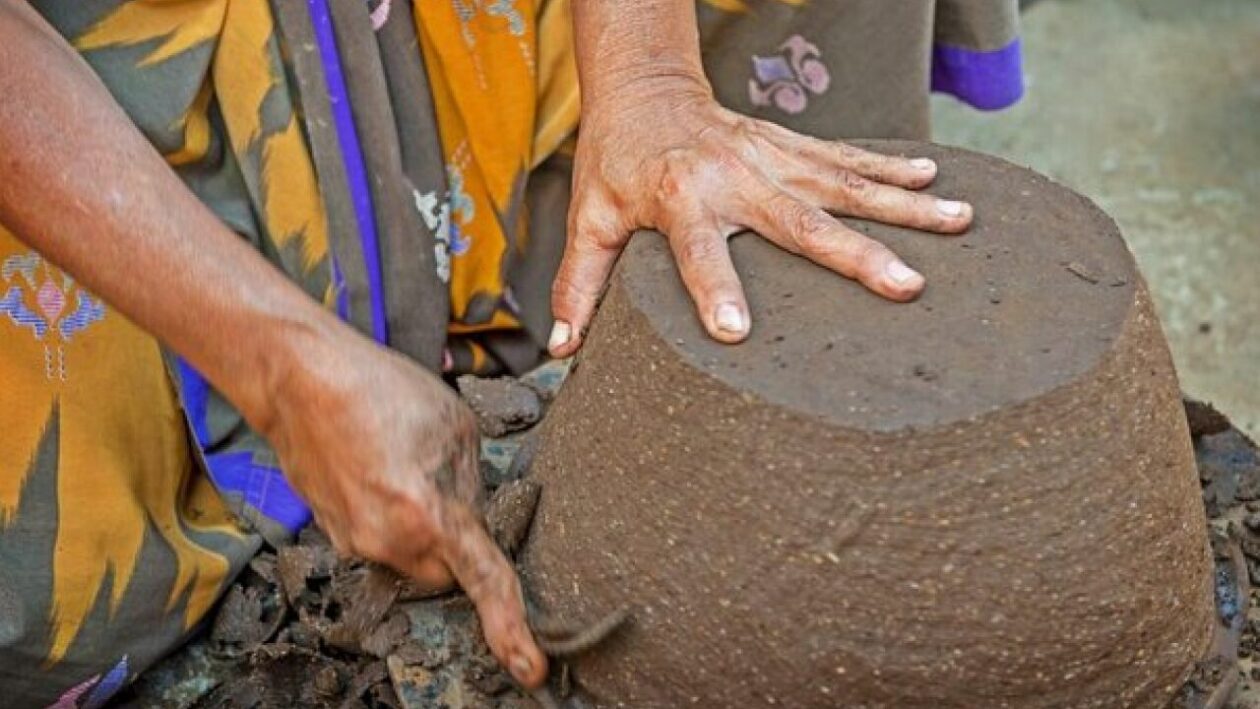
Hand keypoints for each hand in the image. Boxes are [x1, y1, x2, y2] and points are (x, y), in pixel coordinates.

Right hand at [261, 326, 546, 687]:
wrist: (300, 379)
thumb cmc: (379, 390)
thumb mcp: (457, 427)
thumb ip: (474, 486)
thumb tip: (475, 518)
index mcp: (427, 515)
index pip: (484, 582)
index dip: (511, 628)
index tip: (530, 669)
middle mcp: (387, 542)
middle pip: (445, 574)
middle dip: (457, 545)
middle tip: (447, 485)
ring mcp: (353, 542)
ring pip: (411, 558)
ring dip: (420, 528)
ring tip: (404, 464)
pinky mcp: (332, 533)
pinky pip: (379, 541)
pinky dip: (390, 518)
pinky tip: (381, 469)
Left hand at [548, 79, 972, 356]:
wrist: (645, 89)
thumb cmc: (616, 160)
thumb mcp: (589, 216)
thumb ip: (580, 283)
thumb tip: (563, 350)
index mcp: (680, 197)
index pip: (699, 252)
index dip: (715, 290)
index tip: (738, 333)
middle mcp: (735, 176)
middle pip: (800, 220)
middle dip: (856, 254)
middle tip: (906, 286)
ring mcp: (770, 158)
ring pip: (843, 183)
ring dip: (902, 205)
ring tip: (960, 223)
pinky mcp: (789, 146)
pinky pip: (846, 158)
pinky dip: (889, 168)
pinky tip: (935, 182)